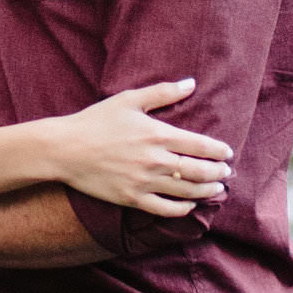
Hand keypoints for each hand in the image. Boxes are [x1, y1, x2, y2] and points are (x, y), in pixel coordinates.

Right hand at [48, 80, 233, 216]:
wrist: (65, 149)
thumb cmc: (96, 120)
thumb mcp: (129, 99)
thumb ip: (163, 92)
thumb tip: (191, 83)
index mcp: (158, 134)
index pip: (200, 145)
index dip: (219, 151)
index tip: (228, 153)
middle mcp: (155, 160)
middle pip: (199, 171)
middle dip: (218, 173)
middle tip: (226, 173)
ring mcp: (144, 182)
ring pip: (186, 192)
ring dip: (206, 191)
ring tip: (216, 189)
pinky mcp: (132, 199)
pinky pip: (165, 209)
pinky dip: (182, 209)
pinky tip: (188, 205)